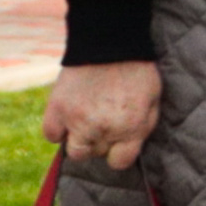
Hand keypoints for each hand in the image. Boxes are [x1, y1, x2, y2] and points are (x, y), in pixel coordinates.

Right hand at [41, 63, 157, 172]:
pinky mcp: (57, 108)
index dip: (119, 153)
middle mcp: (103, 129)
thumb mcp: (154, 100)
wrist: (109, 42)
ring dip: (80, 140)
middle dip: (101, 143)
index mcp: (130, 128)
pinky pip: (52, 134)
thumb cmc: (137, 70)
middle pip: (96, 155)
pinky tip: (68, 116)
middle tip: (104, 123)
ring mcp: (78, 120)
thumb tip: (132, 148)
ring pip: (74, 151)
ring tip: (87, 122)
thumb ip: (143, 127)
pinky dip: (58, 129)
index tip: (119, 142)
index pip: (120, 163)